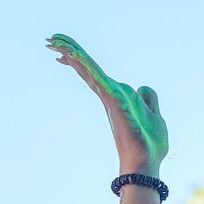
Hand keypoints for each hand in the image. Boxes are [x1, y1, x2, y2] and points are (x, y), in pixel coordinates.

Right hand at [47, 34, 167, 174]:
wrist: (146, 162)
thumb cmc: (149, 144)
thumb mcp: (154, 114)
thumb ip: (148, 99)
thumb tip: (143, 87)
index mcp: (116, 96)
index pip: (94, 74)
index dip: (79, 62)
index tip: (63, 52)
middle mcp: (108, 95)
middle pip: (86, 68)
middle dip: (68, 52)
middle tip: (49, 40)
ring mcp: (109, 97)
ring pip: (88, 69)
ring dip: (71, 52)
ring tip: (54, 41)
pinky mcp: (113, 99)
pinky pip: (97, 78)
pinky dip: (85, 65)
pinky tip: (73, 54)